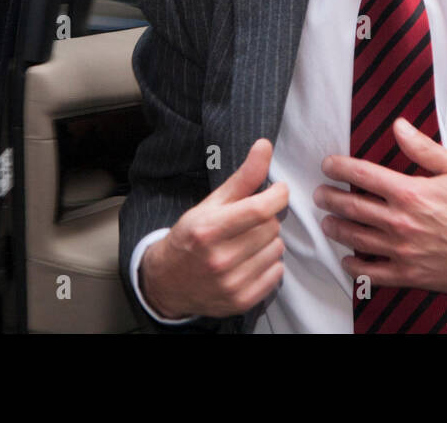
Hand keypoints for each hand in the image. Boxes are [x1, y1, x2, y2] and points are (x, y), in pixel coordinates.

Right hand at [140, 138, 287, 318]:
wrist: (168, 282)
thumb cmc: (191, 237)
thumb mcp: (211, 203)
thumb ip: (243, 177)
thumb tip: (265, 146)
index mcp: (208, 230)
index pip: (259, 210)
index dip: (278, 195)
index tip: (278, 190)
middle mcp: (219, 259)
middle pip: (271, 228)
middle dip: (266, 218)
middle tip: (249, 221)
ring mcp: (231, 284)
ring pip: (277, 249)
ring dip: (269, 241)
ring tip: (247, 242)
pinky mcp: (241, 301)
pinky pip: (277, 273)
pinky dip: (269, 263)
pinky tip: (250, 260)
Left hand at [314, 118, 446, 295]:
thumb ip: (423, 148)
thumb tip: (399, 126)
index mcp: (412, 193)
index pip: (362, 175)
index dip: (338, 167)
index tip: (328, 165)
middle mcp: (403, 223)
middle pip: (351, 207)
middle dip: (329, 198)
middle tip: (319, 193)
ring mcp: (404, 251)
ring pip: (356, 239)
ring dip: (336, 228)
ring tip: (328, 222)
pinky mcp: (410, 275)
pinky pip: (372, 274)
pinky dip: (354, 266)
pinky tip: (348, 259)